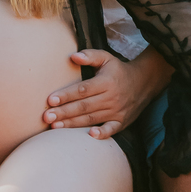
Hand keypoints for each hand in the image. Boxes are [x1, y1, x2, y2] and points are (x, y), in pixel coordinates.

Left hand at [43, 48, 166, 137]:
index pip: (82, 90)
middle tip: (46, 117)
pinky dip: (103, 134)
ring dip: (73, 124)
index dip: (66, 95)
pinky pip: (111, 130)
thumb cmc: (118, 70)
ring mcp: (116, 111)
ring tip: (55, 127)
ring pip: (91, 119)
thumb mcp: (106, 58)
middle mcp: (111, 98)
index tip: (50, 100)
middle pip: (84, 106)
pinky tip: (90, 136)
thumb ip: (90, 56)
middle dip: (64, 112)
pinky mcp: (121, 122)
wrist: (144, 83)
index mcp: (105, 82)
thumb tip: (73, 56)